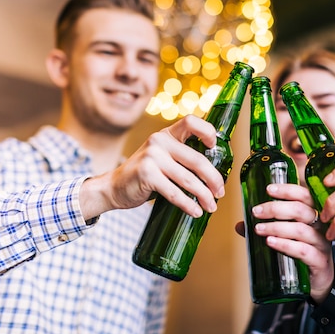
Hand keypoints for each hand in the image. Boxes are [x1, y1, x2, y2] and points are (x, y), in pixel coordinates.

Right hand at [80, 115, 224, 219]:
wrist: (114, 187)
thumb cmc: (145, 174)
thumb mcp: (162, 158)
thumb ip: (182, 158)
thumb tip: (214, 176)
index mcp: (166, 134)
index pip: (192, 122)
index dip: (208, 131)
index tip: (214, 147)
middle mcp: (160, 141)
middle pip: (198, 159)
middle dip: (213, 179)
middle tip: (220, 192)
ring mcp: (152, 157)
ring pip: (189, 179)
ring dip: (204, 196)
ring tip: (211, 206)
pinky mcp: (147, 174)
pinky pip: (175, 192)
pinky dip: (188, 204)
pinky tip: (195, 211)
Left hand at [238, 183, 334, 303]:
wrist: (318, 282)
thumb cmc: (302, 254)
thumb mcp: (284, 238)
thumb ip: (265, 230)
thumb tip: (240, 225)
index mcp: (313, 215)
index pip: (304, 195)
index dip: (288, 190)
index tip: (268, 189)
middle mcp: (320, 226)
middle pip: (301, 210)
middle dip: (276, 208)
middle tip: (256, 211)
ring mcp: (321, 244)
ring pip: (301, 229)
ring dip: (276, 227)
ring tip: (258, 229)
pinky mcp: (320, 261)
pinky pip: (303, 250)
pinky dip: (285, 245)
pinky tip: (271, 242)